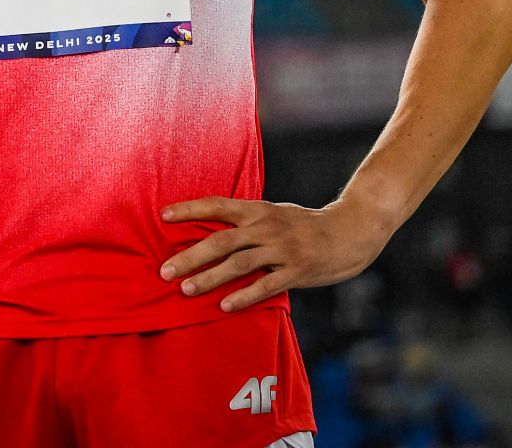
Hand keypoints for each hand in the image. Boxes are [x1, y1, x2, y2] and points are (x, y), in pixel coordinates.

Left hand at [159, 195, 395, 311]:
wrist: (349, 232)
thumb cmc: (304, 225)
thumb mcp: (274, 214)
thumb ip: (246, 222)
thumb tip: (209, 231)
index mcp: (257, 210)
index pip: (217, 205)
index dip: (189, 209)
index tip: (162, 216)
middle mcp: (266, 227)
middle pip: (221, 241)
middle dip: (190, 256)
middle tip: (165, 271)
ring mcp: (282, 249)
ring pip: (238, 264)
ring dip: (210, 278)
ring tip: (187, 289)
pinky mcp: (297, 270)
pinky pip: (266, 285)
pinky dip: (243, 296)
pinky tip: (225, 306)